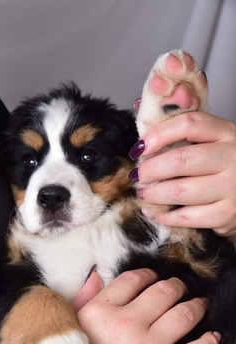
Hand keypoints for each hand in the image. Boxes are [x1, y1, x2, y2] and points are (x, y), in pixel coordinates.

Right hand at [74, 268, 218, 343]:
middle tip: (181, 287)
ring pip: (183, 315)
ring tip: (200, 304)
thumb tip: (97, 274)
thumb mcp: (69, 327)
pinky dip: (207, 343)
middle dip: (177, 286)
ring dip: (197, 306)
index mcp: (100, 311)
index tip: (154, 277)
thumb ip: (84, 297)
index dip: (148, 274)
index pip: (133, 279)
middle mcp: (125, 325)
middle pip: (163, 292)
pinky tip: (212, 337)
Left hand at [132, 112, 235, 242]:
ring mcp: (231, 186)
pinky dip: (164, 216)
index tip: (140, 148)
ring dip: (153, 194)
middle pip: (180, 160)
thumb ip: (180, 128)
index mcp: (225, 132)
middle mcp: (232, 156)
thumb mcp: (211, 141)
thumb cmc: (224, 166)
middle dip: (150, 170)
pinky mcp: (226, 213)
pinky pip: (186, 217)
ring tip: (143, 193)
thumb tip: (138, 107)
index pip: (188, 123)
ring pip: (179, 191)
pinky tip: (155, 212)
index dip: (158, 134)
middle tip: (137, 176)